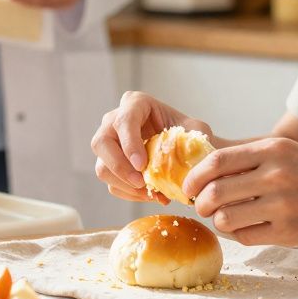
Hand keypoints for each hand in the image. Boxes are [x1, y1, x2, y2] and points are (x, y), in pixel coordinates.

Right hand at [90, 91, 213, 203]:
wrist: (184, 149)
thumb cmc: (187, 133)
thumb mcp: (196, 129)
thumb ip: (195, 134)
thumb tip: (189, 150)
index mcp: (135, 104)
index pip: (124, 121)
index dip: (129, 144)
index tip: (142, 165)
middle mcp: (114, 121)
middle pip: (101, 143)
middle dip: (120, 167)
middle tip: (141, 183)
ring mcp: (108, 144)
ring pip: (102, 167)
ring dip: (125, 185)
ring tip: (151, 192)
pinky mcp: (109, 165)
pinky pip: (111, 184)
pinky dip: (129, 194)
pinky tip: (150, 195)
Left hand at [184, 137, 297, 247]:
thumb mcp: (294, 153)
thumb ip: (255, 158)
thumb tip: (208, 166)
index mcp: (274, 150)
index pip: (215, 162)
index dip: (194, 177)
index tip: (190, 186)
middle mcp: (276, 175)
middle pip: (214, 192)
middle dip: (200, 202)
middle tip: (202, 206)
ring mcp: (283, 206)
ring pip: (225, 218)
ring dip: (219, 221)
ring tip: (227, 218)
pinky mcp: (290, 233)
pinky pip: (246, 237)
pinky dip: (240, 235)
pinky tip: (249, 229)